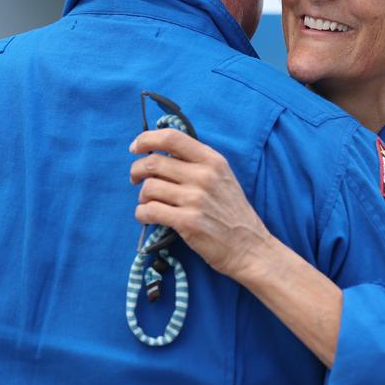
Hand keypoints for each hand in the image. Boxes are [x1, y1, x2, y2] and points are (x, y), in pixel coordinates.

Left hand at [129, 128, 273, 281]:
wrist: (249, 247)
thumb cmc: (231, 212)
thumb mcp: (222, 177)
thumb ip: (196, 162)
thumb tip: (159, 153)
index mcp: (212, 160)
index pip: (171, 137)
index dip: (146, 139)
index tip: (135, 148)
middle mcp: (204, 175)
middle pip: (153, 162)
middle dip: (136, 171)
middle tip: (136, 180)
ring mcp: (196, 199)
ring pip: (148, 187)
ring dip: (142, 197)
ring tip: (149, 203)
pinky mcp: (188, 222)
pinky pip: (149, 211)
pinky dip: (142, 214)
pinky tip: (148, 217)